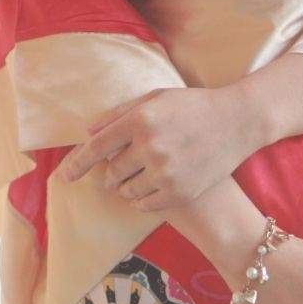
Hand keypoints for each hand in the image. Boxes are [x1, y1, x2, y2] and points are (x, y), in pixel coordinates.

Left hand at [54, 85, 253, 210]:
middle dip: (112, 172)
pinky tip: (154, 186)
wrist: (237, 121)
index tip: (65, 176)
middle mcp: (150, 146)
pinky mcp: (180, 192)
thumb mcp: (156, 98)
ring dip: (127, 186)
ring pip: (126, 191)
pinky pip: (145, 205)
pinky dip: (143, 199)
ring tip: (143, 173)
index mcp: (140, 120)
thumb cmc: (193, 106)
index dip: (77, 163)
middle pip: (110, 173)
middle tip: (126, 165)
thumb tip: (89, 132)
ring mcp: (166, 172)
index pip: (97, 147)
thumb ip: (120, 114)